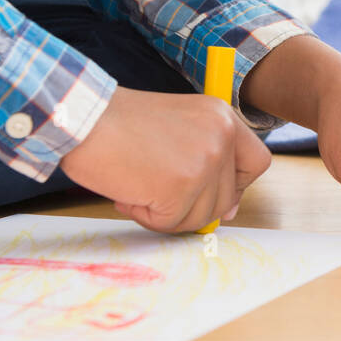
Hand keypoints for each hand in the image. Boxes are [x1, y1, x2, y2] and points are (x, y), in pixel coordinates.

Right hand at [60, 86, 271, 232]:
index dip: (238, 186)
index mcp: (223, 118)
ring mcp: (205, 163)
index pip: (257, 162)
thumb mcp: (178, 126)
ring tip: (136, 186)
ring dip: (165, 212)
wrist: (83, 116)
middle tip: (155, 189)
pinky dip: (145, 216)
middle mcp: (221, 137)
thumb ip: (206, 158)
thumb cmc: (120, 123)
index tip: (216, 196)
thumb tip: (229, 211)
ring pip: (199, 217)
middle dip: (191, 205)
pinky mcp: (181, 187)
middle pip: (226, 199)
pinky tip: (128, 192)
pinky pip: (170, 224)